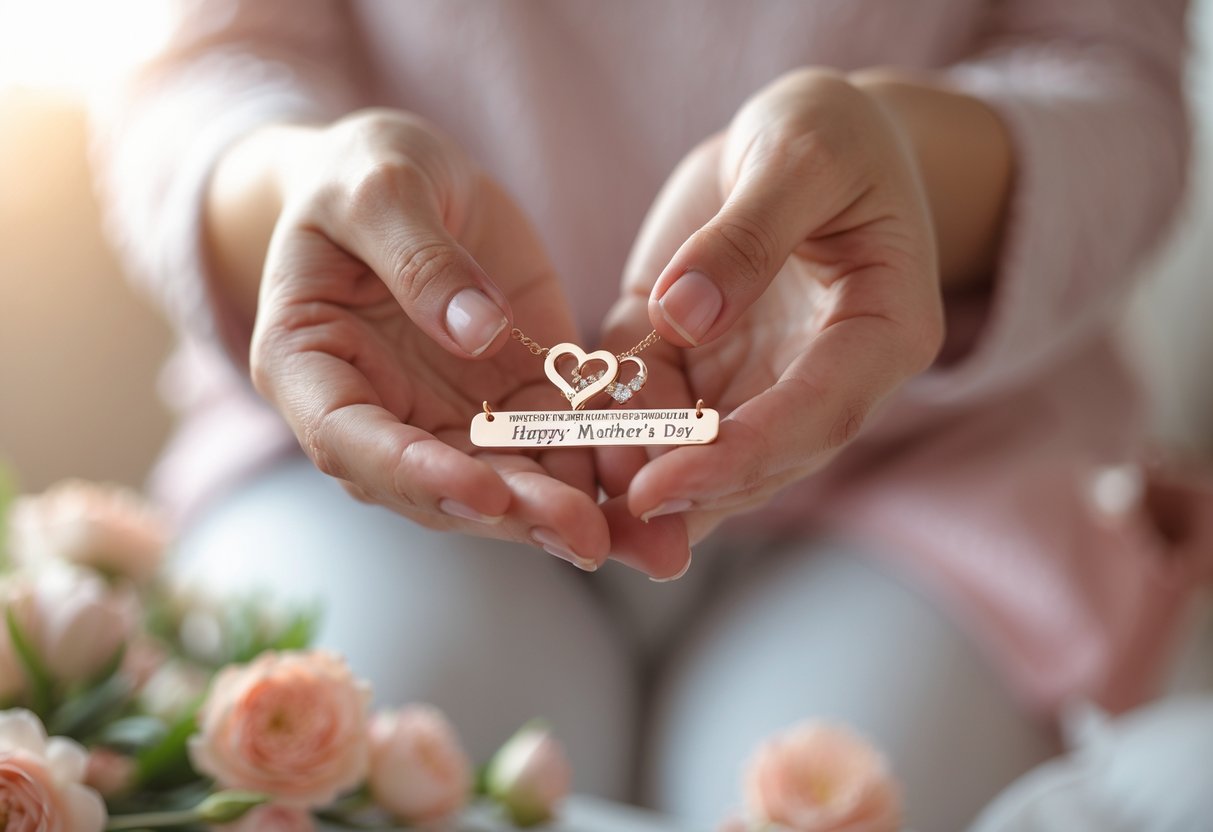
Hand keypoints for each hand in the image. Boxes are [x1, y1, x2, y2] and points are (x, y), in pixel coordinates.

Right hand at [245, 110, 610, 566]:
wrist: (412, 181)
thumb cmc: (365, 175)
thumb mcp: (381, 187)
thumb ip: (418, 255)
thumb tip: (475, 330)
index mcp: (309, 367)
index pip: (351, 440)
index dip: (414, 474)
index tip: (484, 493)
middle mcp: (378, 413)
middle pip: (439, 484)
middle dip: (513, 515)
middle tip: (585, 539)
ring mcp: (449, 416)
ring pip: (505, 483)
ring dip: (569, 514)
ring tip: (642, 543)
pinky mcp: (516, 401)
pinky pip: (558, 446)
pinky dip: (603, 471)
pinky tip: (655, 492)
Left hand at [599, 70, 944, 548]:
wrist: (803, 138)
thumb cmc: (828, 132)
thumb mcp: (799, 153)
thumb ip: (751, 232)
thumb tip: (682, 315)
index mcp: (883, 328)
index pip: (819, 411)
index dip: (743, 455)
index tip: (666, 485)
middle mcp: (823, 374)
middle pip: (762, 457)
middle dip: (688, 496)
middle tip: (609, 527)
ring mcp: (758, 379)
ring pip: (706, 456)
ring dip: (644, 488)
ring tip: (578, 519)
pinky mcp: (696, 364)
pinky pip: (655, 412)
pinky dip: (613, 438)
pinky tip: (561, 455)